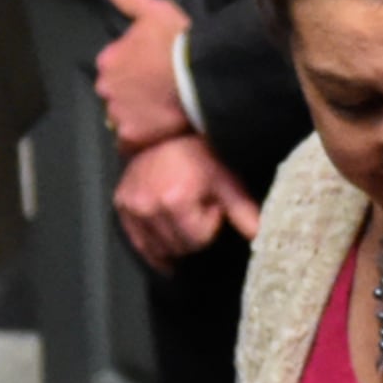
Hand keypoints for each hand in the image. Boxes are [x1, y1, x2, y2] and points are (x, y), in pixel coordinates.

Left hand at [95, 0, 194, 148]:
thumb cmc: (179, 42)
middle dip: (132, 96)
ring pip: (123, 119)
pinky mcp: (134, 136)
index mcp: (109, 59)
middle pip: (116, 96)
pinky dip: (143, 139)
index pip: (114, 70)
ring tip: (163, 116)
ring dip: (137, 118)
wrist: (201, 76)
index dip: (133, 73)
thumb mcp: (155, 10)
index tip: (152, 74)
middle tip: (159, 96)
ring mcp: (118, 113)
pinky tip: (161, 133)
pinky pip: (132, 143)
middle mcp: (106, 87)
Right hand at [114, 131, 260, 268]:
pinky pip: (137, 242)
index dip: (210, 224)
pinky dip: (152, 247)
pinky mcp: (120, 204)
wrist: (171, 134)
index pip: (198, 239)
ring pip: (159, 249)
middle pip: (178, 247)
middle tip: (196, 207)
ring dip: (175, 238)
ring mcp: (131, 206)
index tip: (211, 204)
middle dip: (193, 233)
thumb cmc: (203, 156)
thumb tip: (261, 237)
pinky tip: (165, 249)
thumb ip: (243, 212)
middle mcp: (148, 205)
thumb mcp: (227, 182)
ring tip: (182, 212)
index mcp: (174, 200)